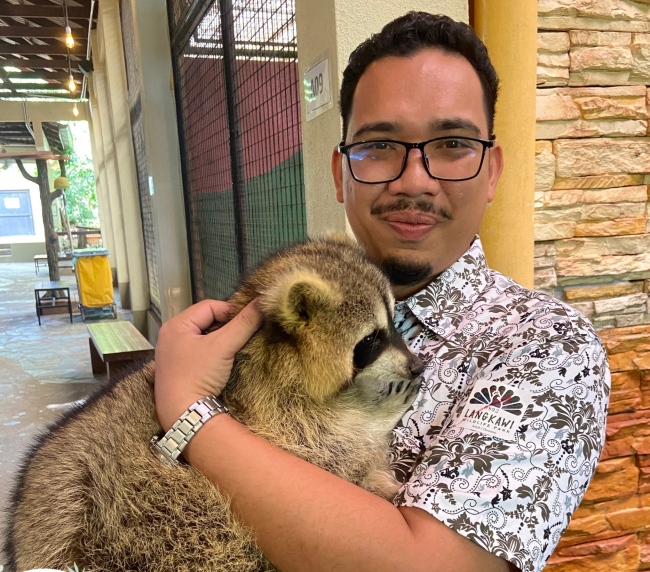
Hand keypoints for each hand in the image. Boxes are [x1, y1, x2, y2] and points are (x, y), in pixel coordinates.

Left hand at [154, 299, 261, 430]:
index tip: (247, 323)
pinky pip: (200, 352)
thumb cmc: (198, 376)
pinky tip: (223, 362)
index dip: (230, 311)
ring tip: (234, 349)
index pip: (209, 306)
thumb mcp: (223, 346)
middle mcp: (171, 337)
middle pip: (206, 321)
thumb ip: (244, 323)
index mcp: (175, 325)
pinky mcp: (179, 370)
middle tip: (241, 336)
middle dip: (226, 327)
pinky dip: (213, 353)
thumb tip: (263, 302)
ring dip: (221, 340)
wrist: (183, 415)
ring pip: (204, 337)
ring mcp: (173, 354)